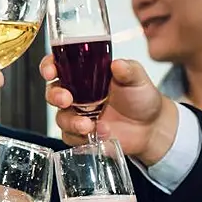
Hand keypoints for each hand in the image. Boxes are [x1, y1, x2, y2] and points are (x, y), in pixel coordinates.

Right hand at [43, 56, 178, 165]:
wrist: (151, 127)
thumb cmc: (141, 98)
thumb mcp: (137, 79)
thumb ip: (128, 70)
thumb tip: (117, 64)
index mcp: (85, 75)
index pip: (59, 66)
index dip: (49, 66)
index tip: (51, 71)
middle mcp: (77, 94)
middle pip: (52, 92)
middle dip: (55, 96)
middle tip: (67, 100)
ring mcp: (78, 116)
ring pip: (61, 118)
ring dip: (71, 122)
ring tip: (89, 125)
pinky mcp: (81, 136)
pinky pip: (71, 138)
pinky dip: (82, 138)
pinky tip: (100, 133)